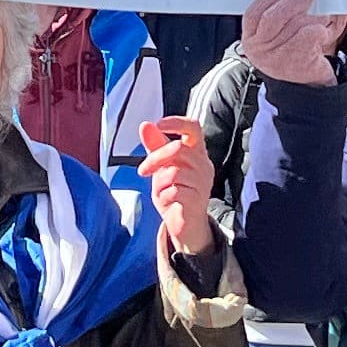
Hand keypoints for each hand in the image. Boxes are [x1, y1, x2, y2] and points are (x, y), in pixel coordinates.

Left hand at [137, 116, 217, 253]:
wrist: (185, 224)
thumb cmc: (175, 192)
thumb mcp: (162, 166)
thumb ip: (156, 146)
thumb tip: (145, 125)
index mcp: (196, 152)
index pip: (193, 127)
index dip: (176, 122)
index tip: (158, 124)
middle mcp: (203, 164)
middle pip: (178, 148)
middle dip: (155, 158)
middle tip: (143, 170)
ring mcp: (203, 182)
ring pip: (174, 172)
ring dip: (159, 182)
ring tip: (159, 190)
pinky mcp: (198, 200)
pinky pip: (175, 191)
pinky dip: (163, 195)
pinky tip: (165, 200)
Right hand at [241, 0, 339, 86]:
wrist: (305, 86)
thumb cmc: (291, 53)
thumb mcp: (275, 36)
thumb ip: (276, 14)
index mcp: (251, 39)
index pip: (253, 14)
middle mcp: (260, 51)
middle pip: (272, 18)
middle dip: (292, 1)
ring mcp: (278, 59)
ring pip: (294, 26)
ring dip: (311, 16)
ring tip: (320, 16)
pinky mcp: (298, 65)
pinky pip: (309, 37)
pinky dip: (319, 29)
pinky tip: (322, 31)